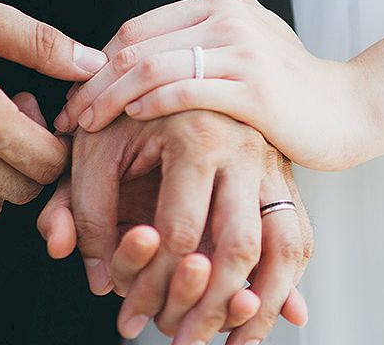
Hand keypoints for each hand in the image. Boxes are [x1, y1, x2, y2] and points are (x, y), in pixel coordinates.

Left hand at [38, 110, 312, 342]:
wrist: (180, 65)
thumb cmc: (128, 112)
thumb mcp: (93, 151)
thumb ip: (82, 210)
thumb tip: (97, 278)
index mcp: (197, 136)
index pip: (179, 232)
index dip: (148, 281)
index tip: (126, 309)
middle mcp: (247, 150)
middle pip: (241, 248)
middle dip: (209, 308)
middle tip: (181, 344)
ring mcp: (275, 164)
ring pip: (287, 248)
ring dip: (261, 305)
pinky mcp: (288, 179)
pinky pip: (301, 239)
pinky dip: (290, 284)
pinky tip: (270, 317)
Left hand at [52, 0, 377, 170]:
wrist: (347, 111)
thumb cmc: (296, 77)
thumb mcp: (262, 26)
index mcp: (221, 4)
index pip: (137, 27)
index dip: (97, 60)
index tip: (77, 93)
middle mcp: (228, 21)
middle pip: (135, 46)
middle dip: (92, 82)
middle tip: (68, 116)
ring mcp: (242, 55)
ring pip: (151, 68)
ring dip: (109, 98)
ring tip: (87, 125)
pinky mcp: (254, 93)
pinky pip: (185, 92)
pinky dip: (149, 104)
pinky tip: (131, 120)